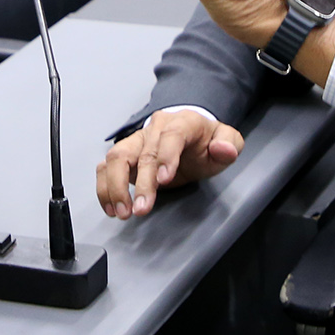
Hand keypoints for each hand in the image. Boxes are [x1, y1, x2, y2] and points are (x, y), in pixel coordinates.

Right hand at [96, 107, 244, 218]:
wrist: (189, 135)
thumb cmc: (205, 141)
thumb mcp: (227, 140)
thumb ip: (229, 144)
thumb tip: (223, 149)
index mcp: (183, 122)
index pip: (172, 135)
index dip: (166, 156)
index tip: (164, 180)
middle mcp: (156, 129)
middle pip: (143, 152)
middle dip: (142, 183)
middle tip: (142, 209)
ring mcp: (137, 141)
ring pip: (116, 157)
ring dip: (115, 186)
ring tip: (123, 212)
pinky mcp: (125, 154)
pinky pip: (106, 167)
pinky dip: (105, 188)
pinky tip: (112, 207)